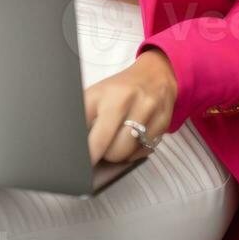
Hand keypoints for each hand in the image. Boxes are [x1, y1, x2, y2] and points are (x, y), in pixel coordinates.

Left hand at [84, 48, 176, 164]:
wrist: (154, 74)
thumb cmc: (120, 89)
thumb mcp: (95, 96)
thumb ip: (84, 119)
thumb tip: (75, 147)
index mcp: (104, 94)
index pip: (91, 134)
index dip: (86, 155)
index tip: (82, 165)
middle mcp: (127, 100)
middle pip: (111, 149)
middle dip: (104, 155)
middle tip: (101, 147)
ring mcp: (147, 110)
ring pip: (127, 152)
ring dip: (119, 154)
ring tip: (116, 141)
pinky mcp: (163, 121)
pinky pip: (145, 151)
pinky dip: (136, 151)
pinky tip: (133, 138)